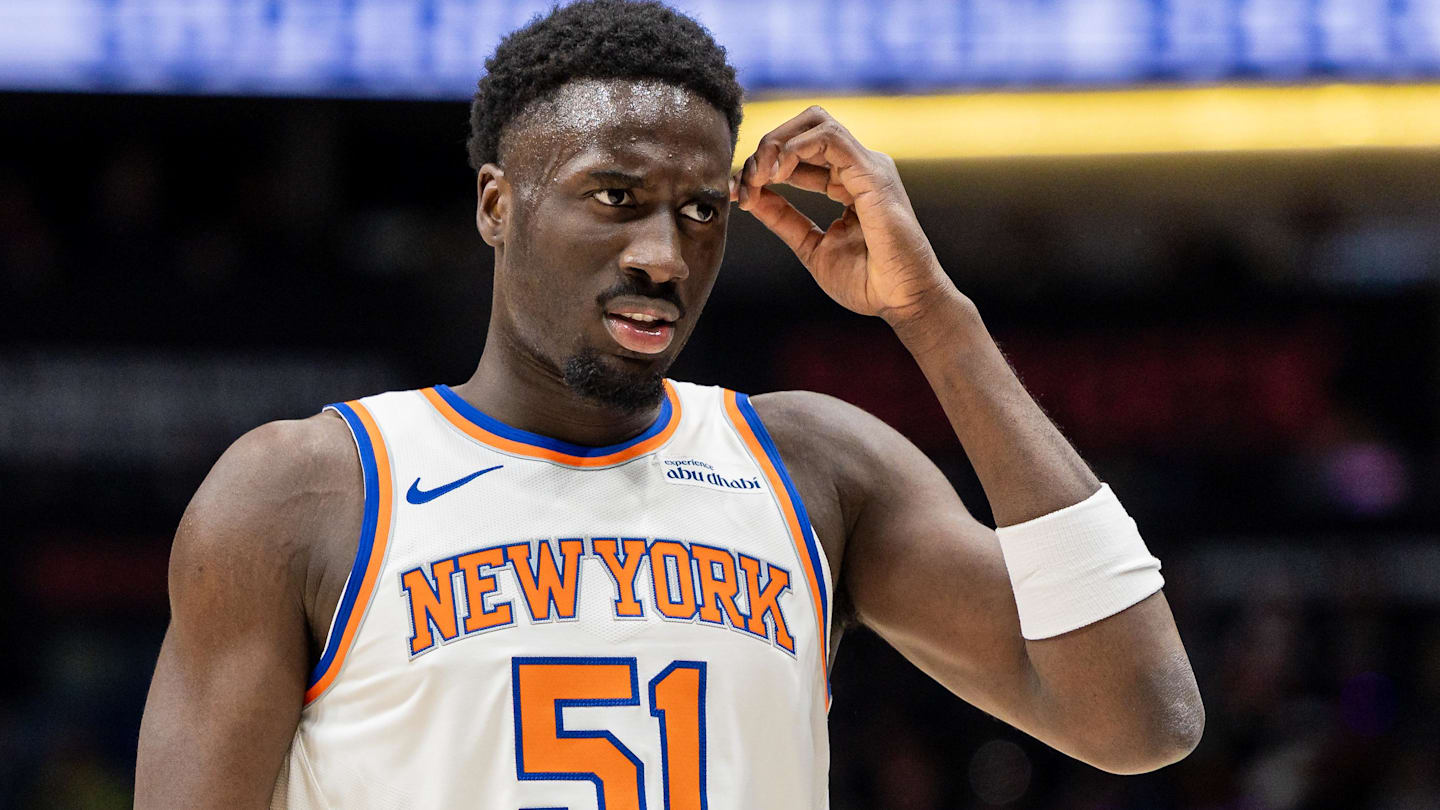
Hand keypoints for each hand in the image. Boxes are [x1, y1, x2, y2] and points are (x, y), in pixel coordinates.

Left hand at [733, 106, 956, 322]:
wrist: (901, 301)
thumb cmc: (867, 281)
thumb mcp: (811, 246)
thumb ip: (783, 219)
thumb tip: (752, 196)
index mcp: (846, 183)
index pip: (799, 154)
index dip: (763, 167)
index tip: (740, 194)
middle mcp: (857, 168)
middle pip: (805, 127)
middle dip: (767, 146)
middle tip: (746, 180)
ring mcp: (867, 166)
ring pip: (815, 123)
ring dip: (776, 143)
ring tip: (759, 176)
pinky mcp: (873, 172)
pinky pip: (829, 137)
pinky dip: (794, 148)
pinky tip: (777, 173)